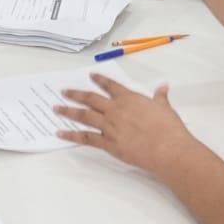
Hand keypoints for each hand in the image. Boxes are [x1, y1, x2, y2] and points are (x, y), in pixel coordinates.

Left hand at [54, 75, 196, 176]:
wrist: (166, 148)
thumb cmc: (168, 128)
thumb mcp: (165, 108)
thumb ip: (160, 97)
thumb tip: (163, 87)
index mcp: (129, 98)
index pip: (110, 86)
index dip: (99, 80)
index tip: (90, 75)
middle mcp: (115, 110)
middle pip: (91, 99)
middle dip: (76, 94)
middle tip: (63, 91)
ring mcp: (109, 126)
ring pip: (84, 116)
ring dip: (68, 111)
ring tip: (56, 108)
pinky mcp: (107, 143)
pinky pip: (85, 138)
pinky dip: (71, 136)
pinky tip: (60, 133)